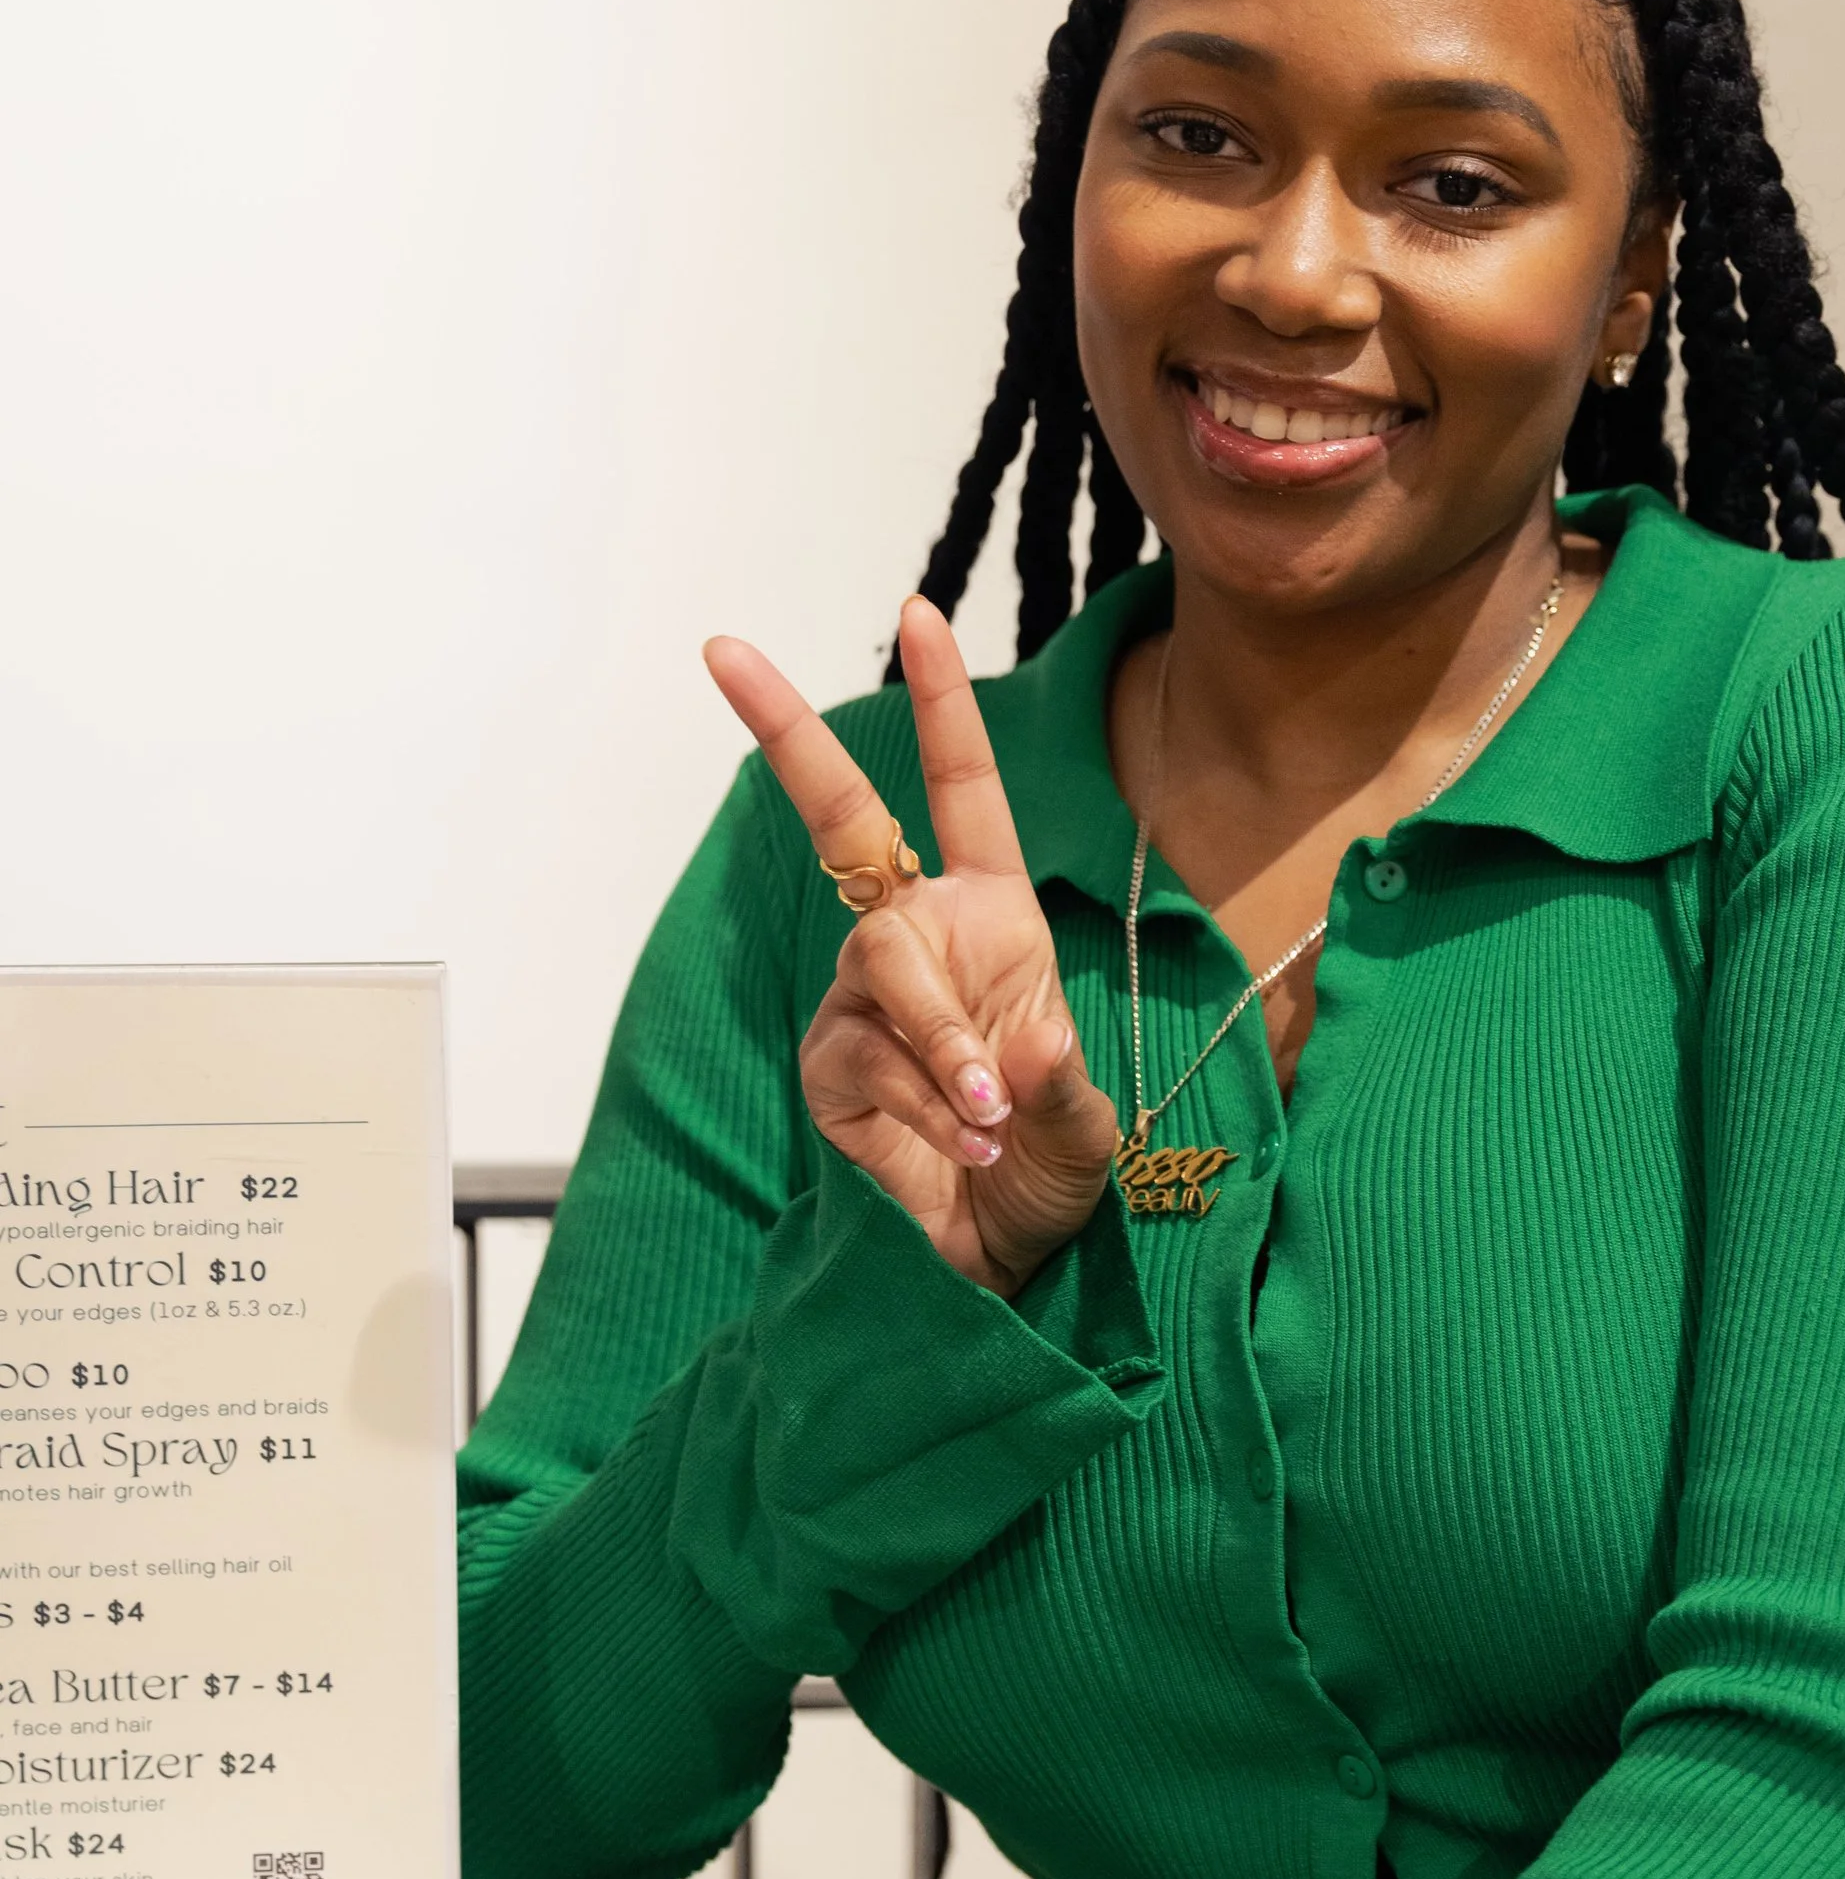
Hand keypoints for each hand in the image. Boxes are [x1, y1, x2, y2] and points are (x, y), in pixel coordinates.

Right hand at [704, 599, 1120, 1298]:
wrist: (1001, 1264)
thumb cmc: (1049, 1173)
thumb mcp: (1087, 1126)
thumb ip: (1061, 1082)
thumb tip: (1020, 1046)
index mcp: (991, 917)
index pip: (960, 791)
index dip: (941, 705)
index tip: (915, 614)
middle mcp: (919, 939)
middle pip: (841, 822)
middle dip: (785, 732)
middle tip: (722, 649)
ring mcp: (863, 1001)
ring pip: (887, 971)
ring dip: (948, 1047)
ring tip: (993, 1119)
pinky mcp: (828, 1068)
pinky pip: (869, 1059)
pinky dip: (927, 1107)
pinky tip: (963, 1149)